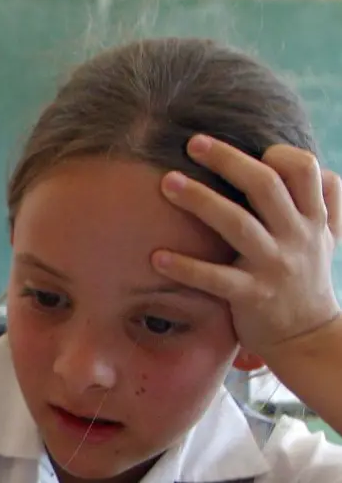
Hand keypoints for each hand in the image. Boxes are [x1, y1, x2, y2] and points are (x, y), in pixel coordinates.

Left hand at [153, 136, 340, 361]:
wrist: (308, 339)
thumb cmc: (307, 282)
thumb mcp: (327, 239)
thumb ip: (325, 202)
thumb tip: (319, 168)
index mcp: (312, 219)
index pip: (304, 169)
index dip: (277, 154)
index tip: (248, 148)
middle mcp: (295, 236)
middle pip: (265, 186)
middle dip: (228, 160)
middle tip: (192, 143)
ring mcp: (273, 266)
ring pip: (238, 224)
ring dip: (200, 200)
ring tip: (166, 183)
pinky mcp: (251, 296)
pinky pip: (215, 279)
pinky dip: (186, 267)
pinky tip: (157, 257)